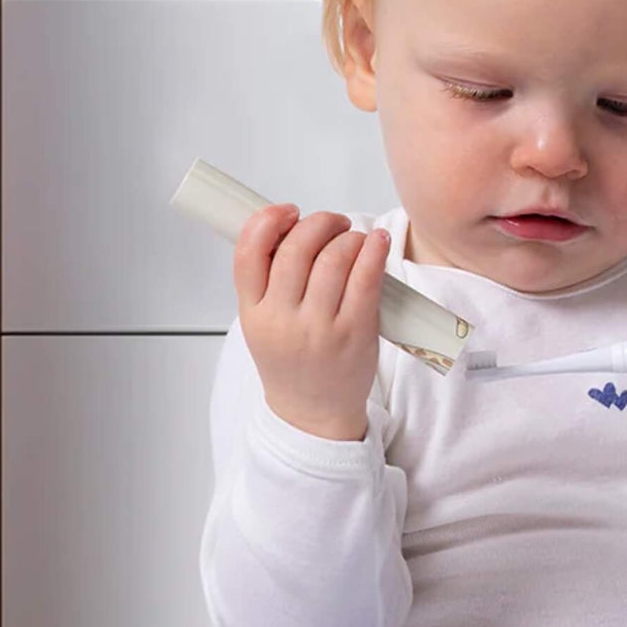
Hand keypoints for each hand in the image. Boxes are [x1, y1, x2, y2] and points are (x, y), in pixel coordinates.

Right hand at [233, 204, 389, 440]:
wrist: (313, 413)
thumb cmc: (292, 361)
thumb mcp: (262, 322)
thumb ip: (268, 279)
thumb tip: (290, 224)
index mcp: (253, 312)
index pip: (249, 252)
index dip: (268, 220)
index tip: (288, 212)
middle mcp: (282, 319)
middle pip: (296, 248)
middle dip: (318, 222)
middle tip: (332, 222)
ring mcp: (319, 327)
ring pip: (333, 258)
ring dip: (347, 237)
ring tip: (353, 239)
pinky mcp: (354, 332)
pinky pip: (365, 278)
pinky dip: (373, 251)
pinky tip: (377, 242)